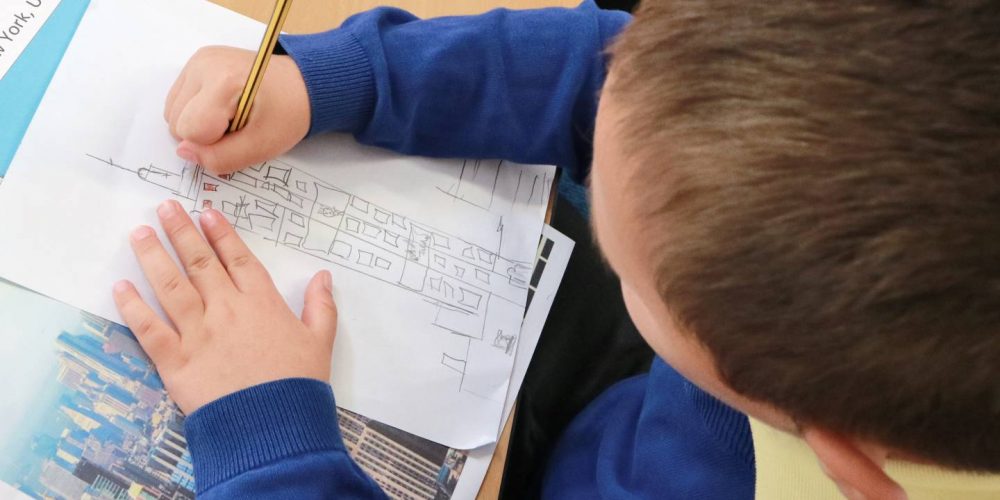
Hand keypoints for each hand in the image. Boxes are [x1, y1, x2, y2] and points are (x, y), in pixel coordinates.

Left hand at [112, 199, 335, 413]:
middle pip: (200, 264)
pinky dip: (133, 307)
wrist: (273, 425)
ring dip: (153, 257)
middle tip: (166, 208)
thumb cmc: (299, 385)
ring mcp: (198, 333)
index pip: (238, 259)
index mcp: (261, 304)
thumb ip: (321, 306)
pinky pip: (149, 329)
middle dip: (181, 232)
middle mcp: (226, 310)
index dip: (221, 234)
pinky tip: (121, 287)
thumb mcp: (320, 342)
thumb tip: (323, 276)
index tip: (206, 213)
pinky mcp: (176, 361)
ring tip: (140, 232)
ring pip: (171, 287)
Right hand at [164, 46, 310, 173]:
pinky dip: (196, 110)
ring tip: (230, 115)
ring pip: (172, 111)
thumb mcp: (261, 146)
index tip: (240, 133)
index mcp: (224, 81)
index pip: (190, 130)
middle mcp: (204, 64)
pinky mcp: (197, 61)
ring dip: (198, 123)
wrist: (301, 85)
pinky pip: (178, 99)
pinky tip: (222, 106)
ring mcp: (198, 60)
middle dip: (204, 133)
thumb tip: (184, 153)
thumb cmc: (287, 114)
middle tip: (237, 125)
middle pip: (176, 121)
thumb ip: (221, 157)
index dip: (213, 143)